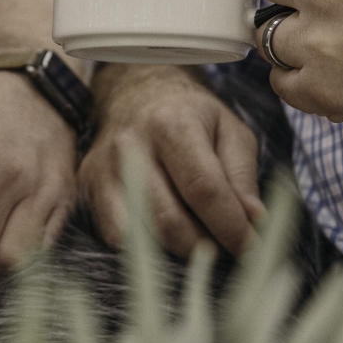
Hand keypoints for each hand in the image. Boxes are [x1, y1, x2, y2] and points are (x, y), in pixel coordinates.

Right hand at [80, 64, 261, 258]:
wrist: (134, 92)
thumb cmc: (190, 114)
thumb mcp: (230, 130)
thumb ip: (243, 175)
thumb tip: (254, 220)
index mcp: (171, 124)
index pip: (204, 190)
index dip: (231, 227)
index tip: (250, 246)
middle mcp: (130, 146)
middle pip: (169, 221)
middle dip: (204, 246)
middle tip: (224, 246)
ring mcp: (103, 167)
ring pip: (139, 235)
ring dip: (175, 249)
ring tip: (196, 237)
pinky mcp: (88, 184)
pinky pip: (115, 235)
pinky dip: (144, 245)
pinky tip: (163, 231)